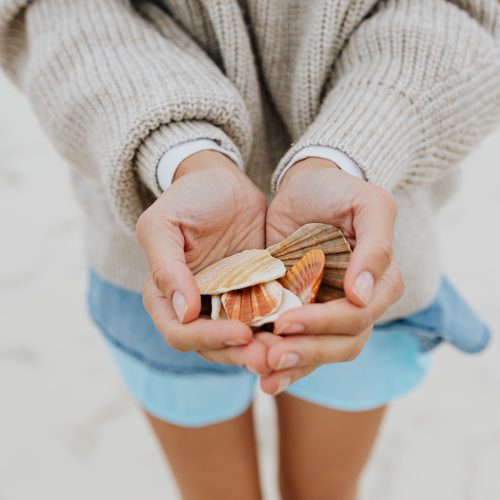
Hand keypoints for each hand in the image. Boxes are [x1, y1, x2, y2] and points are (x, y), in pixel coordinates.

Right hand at [136, 150, 268, 371]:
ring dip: (264, 349)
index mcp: (166, 296)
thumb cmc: (187, 198)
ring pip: (243, 341)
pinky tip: (302, 331)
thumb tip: (184, 312)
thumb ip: (166, 267)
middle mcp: (196, 308)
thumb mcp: (164, 224)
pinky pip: (267, 318)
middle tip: (271, 357)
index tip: (240, 333)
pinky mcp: (254, 296)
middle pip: (214, 347)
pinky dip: (281, 329)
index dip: (208, 339)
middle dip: (241, 355)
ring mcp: (226, 304)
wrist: (223, 183)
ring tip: (290, 350)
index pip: (180, 333)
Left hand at [259, 157, 403, 392]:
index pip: (357, 318)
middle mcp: (359, 304)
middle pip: (341, 344)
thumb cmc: (338, 191)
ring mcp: (330, 311)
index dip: (324, 324)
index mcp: (380, 283)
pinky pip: (298, 344)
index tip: (286, 322)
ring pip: (319, 352)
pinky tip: (261, 374)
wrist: (306, 187)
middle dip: (306, 353)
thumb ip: (376, 246)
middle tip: (271, 356)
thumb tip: (361, 296)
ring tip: (262, 374)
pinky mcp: (303, 310)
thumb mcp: (369, 205)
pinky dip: (282, 362)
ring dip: (293, 366)